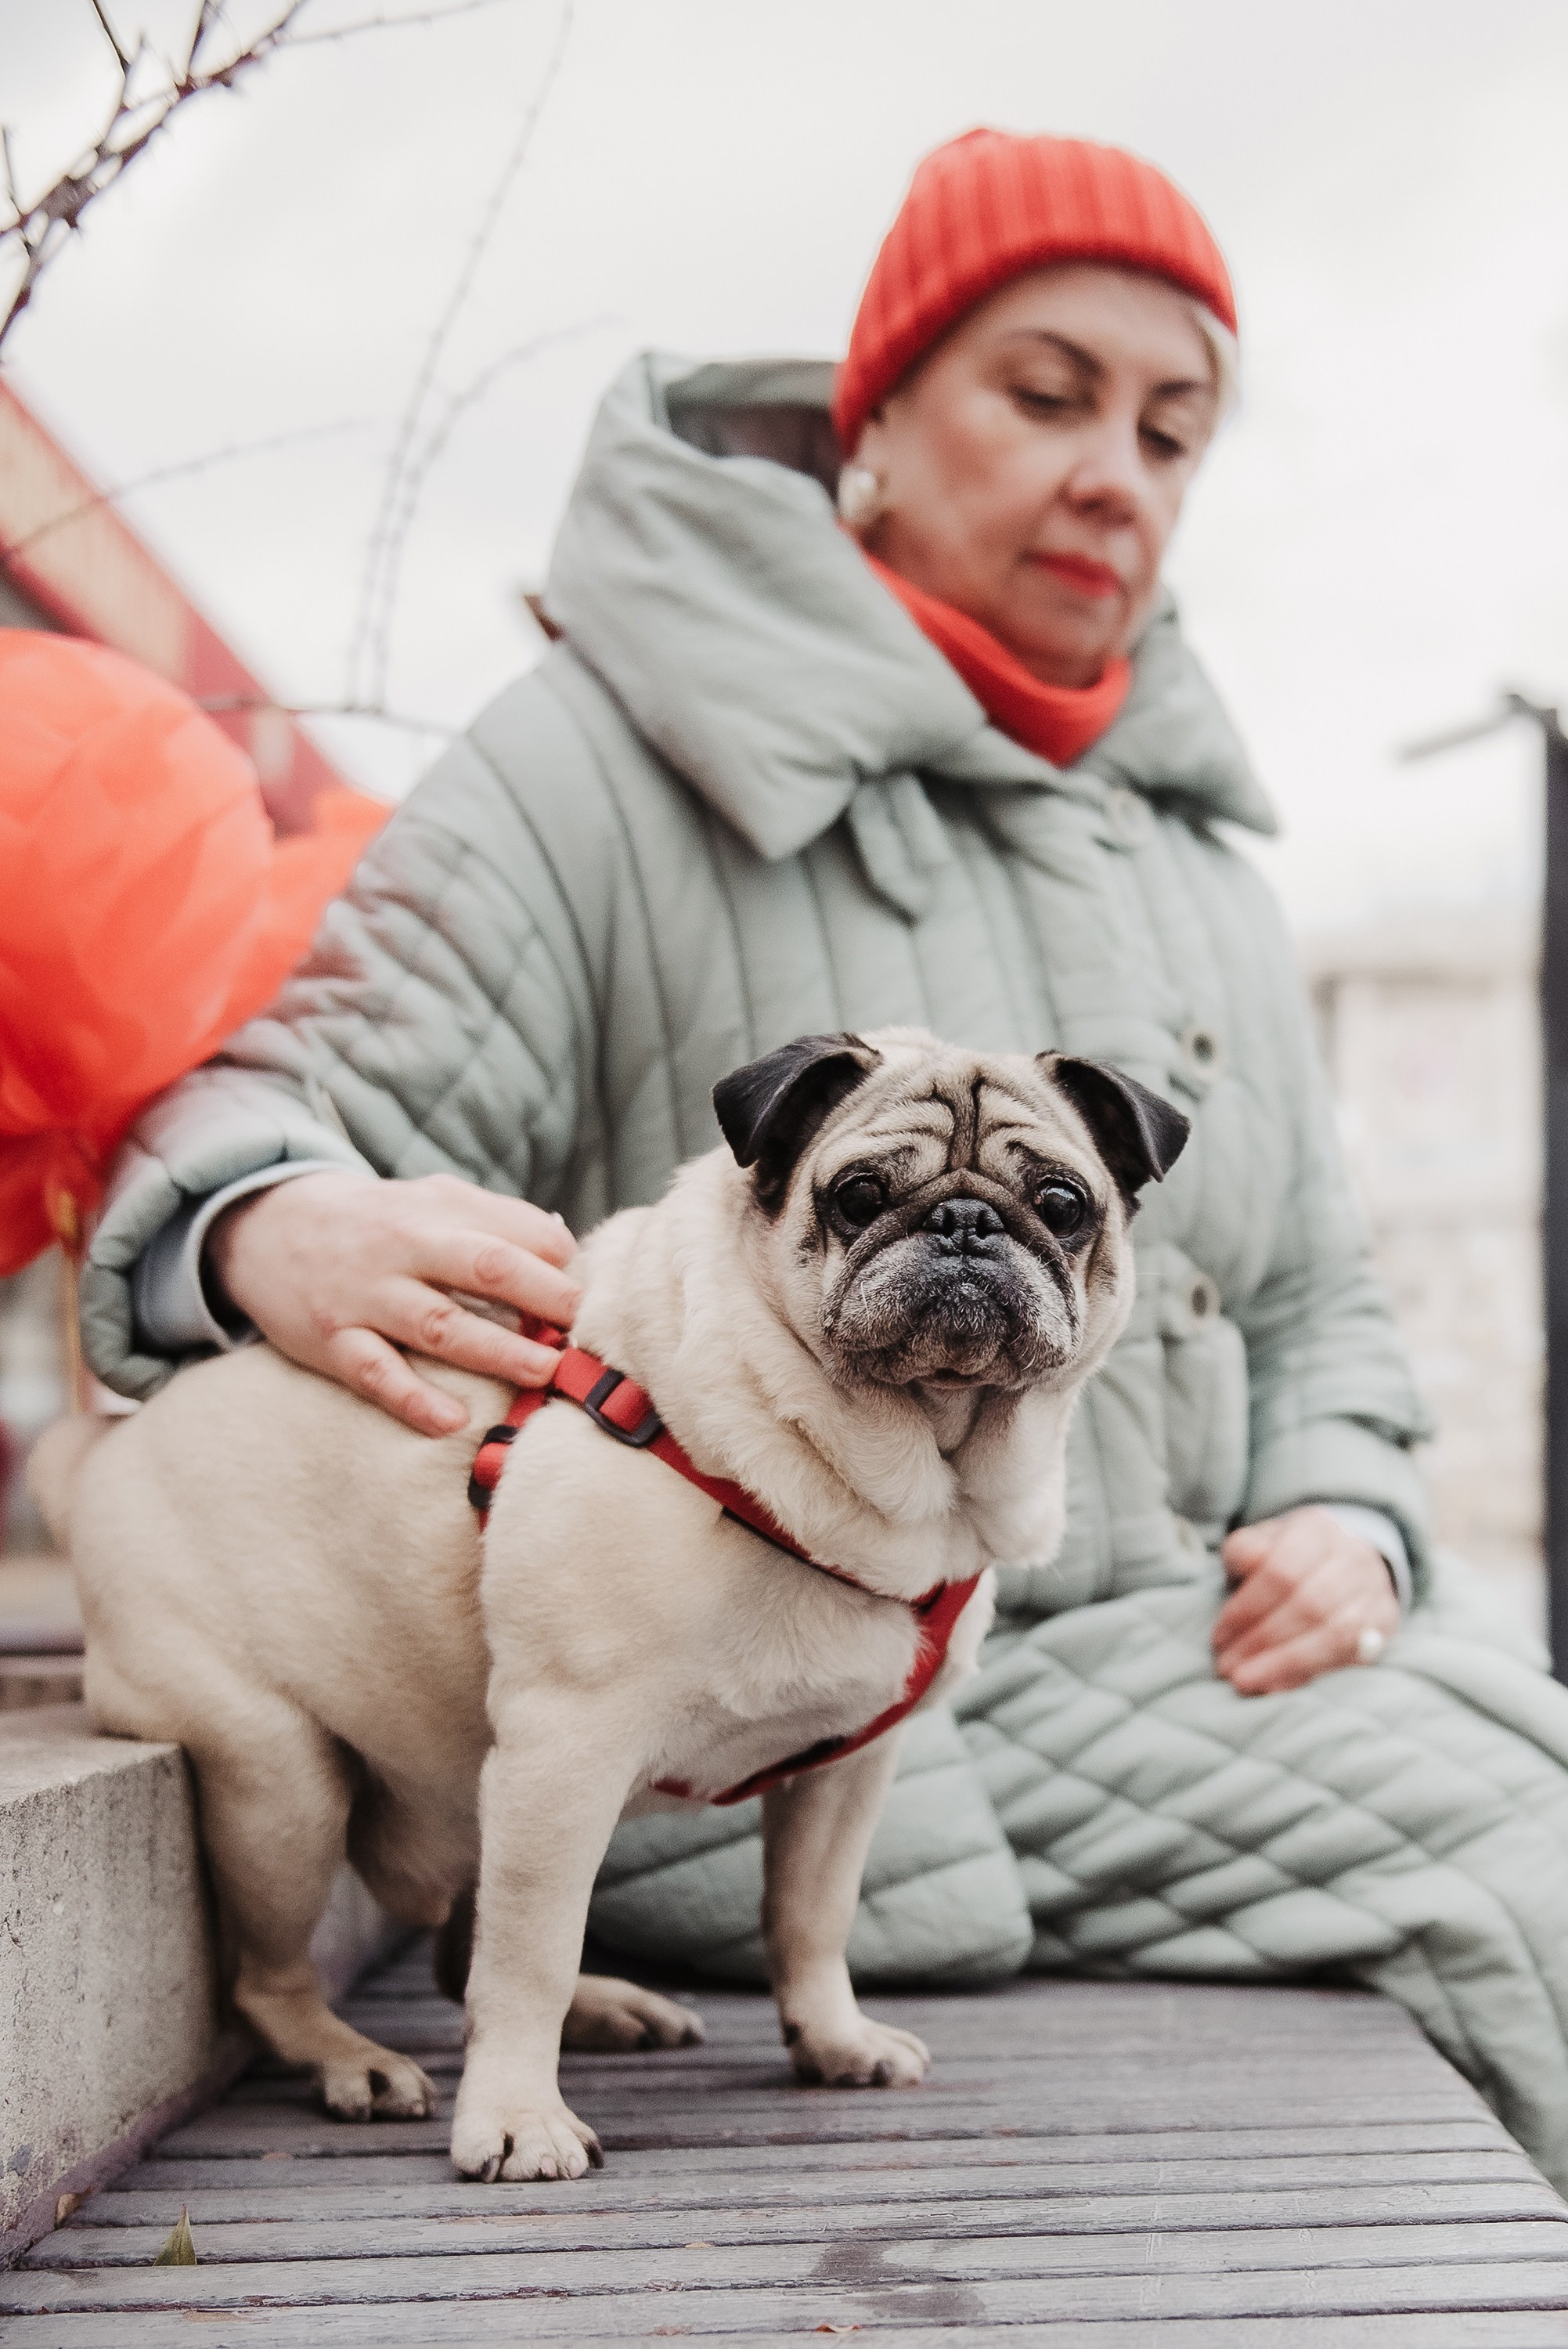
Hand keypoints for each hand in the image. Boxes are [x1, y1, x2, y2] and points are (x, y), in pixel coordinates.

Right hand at [208, 1170, 580, 1436]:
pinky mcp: (332, 1341)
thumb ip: (494, 1218)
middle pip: (484, 1265)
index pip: (512, 1230)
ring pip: (439, 1324)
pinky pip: (376, 1373)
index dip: (559, 1260)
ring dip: (496, 1351)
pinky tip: (452, 1420)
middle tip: (586, 1326)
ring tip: (544, 1372)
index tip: (593, 1293)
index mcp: (436, 1211)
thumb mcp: (431, 1200)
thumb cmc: (375, 1221)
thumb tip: (564, 1245)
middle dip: (542, 1295)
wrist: (265, 1226)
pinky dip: (414, 1399)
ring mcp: (366, 1296)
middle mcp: (403, 1248)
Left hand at [1213, 1506, 1397, 1694]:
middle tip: (1227, 1667)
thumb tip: (1246, 1564)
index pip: (1282, 1572)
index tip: (1219, 1638)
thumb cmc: (1289, 1555)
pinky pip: (1348, 1655)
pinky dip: (1309, 1672)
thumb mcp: (1261, 1541)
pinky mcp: (1384, 1623)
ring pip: (1333, 1634)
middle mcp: (1353, 1557)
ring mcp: (1374, 1591)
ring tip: (1247, 1681)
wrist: (1344, 1559)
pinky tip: (1278, 1684)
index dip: (1247, 1609)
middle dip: (1263, 1641)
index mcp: (1317, 1529)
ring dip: (1285, 1663)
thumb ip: (1245, 1549)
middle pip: (1308, 1606)